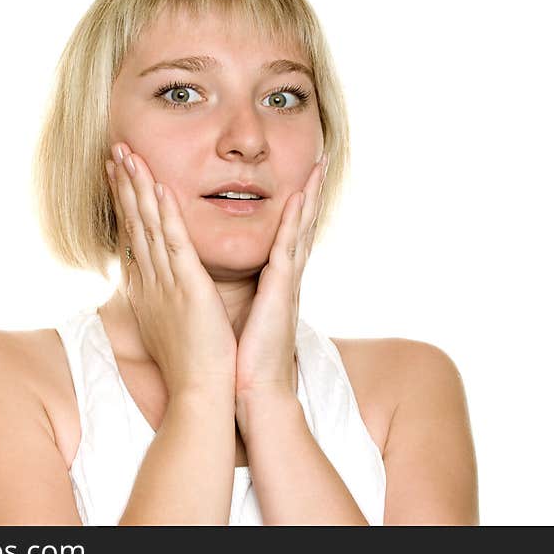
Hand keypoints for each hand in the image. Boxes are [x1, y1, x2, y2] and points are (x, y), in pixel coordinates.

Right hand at [105, 143, 237, 399]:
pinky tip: (160, 188)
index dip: (125, 203)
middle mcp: (151, 281)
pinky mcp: (188, 289)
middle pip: (134, 223)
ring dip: (138, 189)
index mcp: (149, 289)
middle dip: (124, 185)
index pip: (133, 236)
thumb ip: (161, 301)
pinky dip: (166, 215)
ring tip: (127, 156)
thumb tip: (152, 289)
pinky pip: (175, 244)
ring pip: (148, 227)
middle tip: (116, 152)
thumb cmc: (189, 365)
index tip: (118, 175)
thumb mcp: (168, 325)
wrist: (199, 393)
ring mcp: (167, 284)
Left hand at [235, 153, 328, 405]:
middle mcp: (286, 279)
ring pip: (300, 230)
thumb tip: (233, 289)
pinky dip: (293, 222)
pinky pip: (287, 248)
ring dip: (309, 196)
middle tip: (321, 160)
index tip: (300, 180)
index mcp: (275, 284)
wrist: (253, 393)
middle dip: (311, 193)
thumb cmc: (243, 361)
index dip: (295, 208)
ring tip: (319, 166)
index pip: (287, 237)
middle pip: (301, 226)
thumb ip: (245, 298)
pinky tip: (298, 198)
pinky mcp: (280, 292)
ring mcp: (286, 284)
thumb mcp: (244, 319)